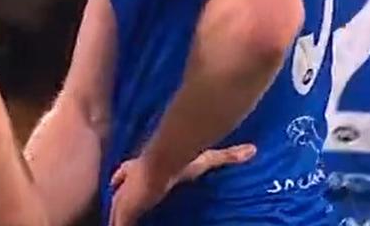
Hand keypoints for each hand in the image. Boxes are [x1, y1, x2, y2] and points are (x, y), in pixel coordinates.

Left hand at [108, 144, 255, 225]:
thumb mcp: (206, 159)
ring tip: (122, 224)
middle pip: (119, 198)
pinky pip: (119, 224)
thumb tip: (253, 150)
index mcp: (141, 171)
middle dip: (120, 208)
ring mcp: (124, 198)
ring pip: (116, 214)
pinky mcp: (123, 210)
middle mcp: (130, 184)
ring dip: (119, 220)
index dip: (125, 183)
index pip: (126, 178)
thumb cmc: (180, 161)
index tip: (132, 194)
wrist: (163, 162)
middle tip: (128, 216)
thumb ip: (227, 156)